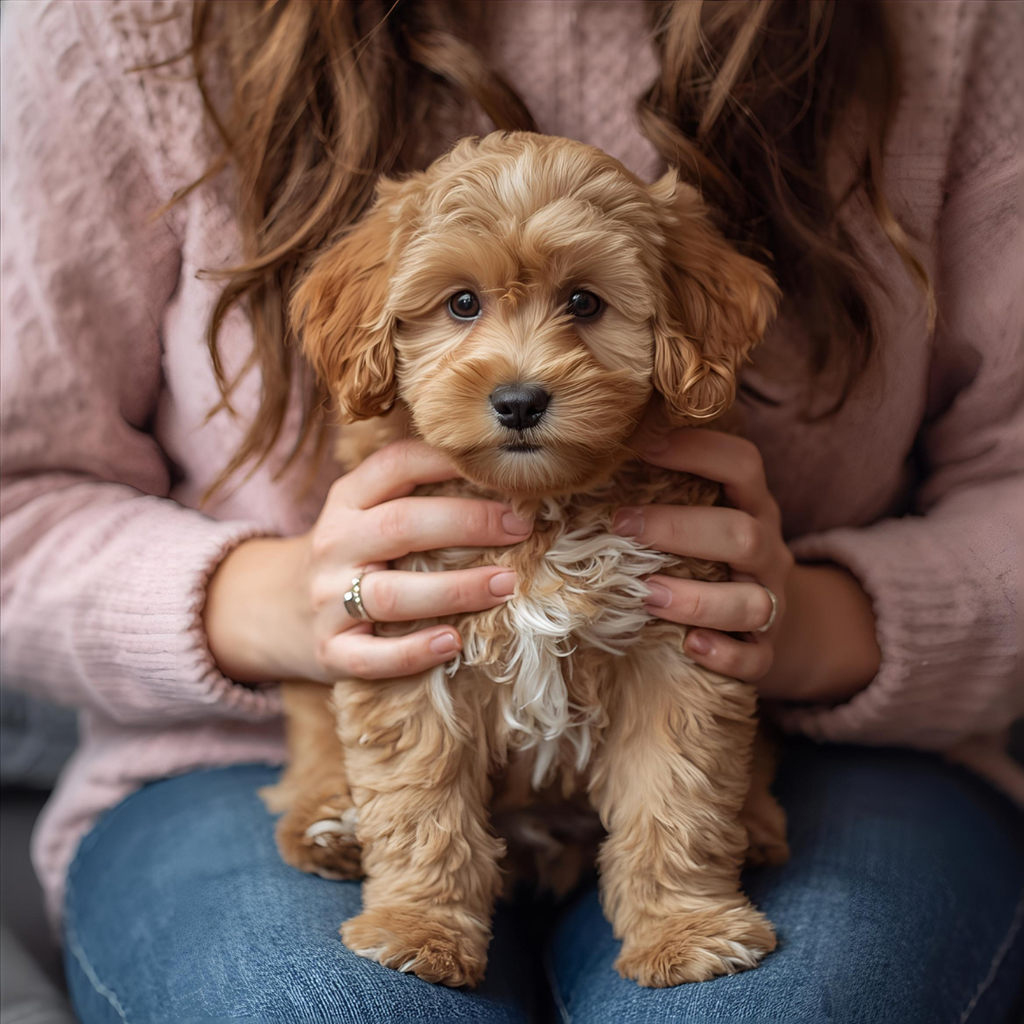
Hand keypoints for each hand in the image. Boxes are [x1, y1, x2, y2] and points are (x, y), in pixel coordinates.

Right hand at [204, 440, 532, 682]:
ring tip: (506, 584)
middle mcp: (335, 544)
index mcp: (347, 500)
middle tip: (520, 528)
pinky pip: (373, 657)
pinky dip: (415, 651)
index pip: (395, 466)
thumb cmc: (349, 553)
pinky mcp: (330, 652)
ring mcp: (328, 601)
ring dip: (455, 589)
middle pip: (400, 526)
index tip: (501, 470)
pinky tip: (454, 642)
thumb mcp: (364, 511)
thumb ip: (416, 493)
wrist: (273, 609)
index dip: (447, 462)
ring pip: (392, 594)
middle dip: (466, 523)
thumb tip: (505, 479)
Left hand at [617, 429, 879, 702]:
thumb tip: (592, 459)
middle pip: (745, 534)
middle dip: (680, 528)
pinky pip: (755, 659)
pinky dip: (725, 653)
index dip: (700, 449)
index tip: (644, 445)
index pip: (743, 466)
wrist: (774, 619)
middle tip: (622, 524)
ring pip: (754, 602)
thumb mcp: (708, 514)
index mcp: (753, 508)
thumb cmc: (717, 555)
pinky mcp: (766, 652)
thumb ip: (669, 488)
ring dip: (697, 599)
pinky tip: (690, 645)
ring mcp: (772, 604)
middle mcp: (768, 552)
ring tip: (646, 594)